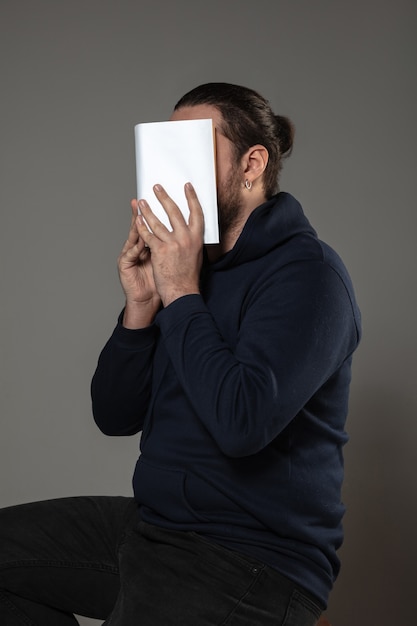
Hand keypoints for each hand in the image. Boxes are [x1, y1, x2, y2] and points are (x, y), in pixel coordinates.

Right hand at [118, 200, 160, 327]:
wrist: (149, 299)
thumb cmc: (161, 280)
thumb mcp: (168, 259)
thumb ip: (171, 245)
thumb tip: (186, 231)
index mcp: (148, 245)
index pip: (150, 226)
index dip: (153, 213)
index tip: (158, 200)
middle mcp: (136, 248)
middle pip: (139, 227)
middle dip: (143, 212)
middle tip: (144, 199)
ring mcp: (129, 255)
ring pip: (132, 236)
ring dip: (136, 223)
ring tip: (138, 210)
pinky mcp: (124, 264)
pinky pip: (130, 252)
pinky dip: (135, 244)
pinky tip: (139, 235)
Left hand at [136, 183, 203, 306]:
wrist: (182, 292)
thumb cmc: (188, 276)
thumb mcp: (196, 255)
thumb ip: (191, 240)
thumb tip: (189, 230)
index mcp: (197, 238)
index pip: (197, 212)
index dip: (192, 198)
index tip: (187, 187)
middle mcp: (186, 238)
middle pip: (174, 211)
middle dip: (164, 197)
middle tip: (157, 188)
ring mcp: (172, 244)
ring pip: (157, 222)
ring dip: (147, 210)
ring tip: (141, 202)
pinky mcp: (160, 251)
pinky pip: (148, 235)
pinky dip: (141, 227)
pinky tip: (137, 220)